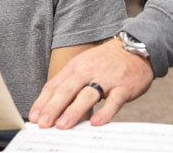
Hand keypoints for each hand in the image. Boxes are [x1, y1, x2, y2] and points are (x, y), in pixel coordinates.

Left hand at [29, 37, 153, 128]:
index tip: (34, 118)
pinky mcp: (124, 87)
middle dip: (54, 107)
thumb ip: (68, 83)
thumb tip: (48, 108)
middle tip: (44, 124)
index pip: (55, 84)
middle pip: (68, 89)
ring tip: (63, 125)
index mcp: (77, 66)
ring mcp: (108, 78)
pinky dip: (105, 112)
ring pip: (89, 95)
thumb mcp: (84, 65)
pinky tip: (96, 122)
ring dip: (74, 110)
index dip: (43, 102)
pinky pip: (114, 101)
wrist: (137, 47)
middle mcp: (90, 70)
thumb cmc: (107, 61)